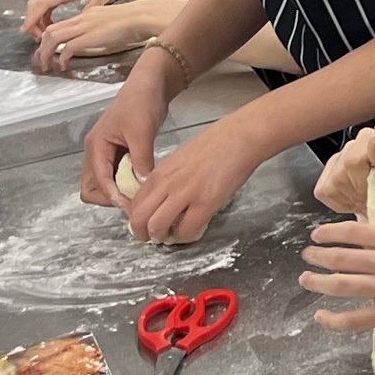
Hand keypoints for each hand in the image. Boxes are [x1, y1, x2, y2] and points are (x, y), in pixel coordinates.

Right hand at [25, 0, 136, 38]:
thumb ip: (90, 9)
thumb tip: (76, 24)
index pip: (42, 3)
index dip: (31, 17)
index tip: (24, 31)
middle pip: (37, 2)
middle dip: (32, 20)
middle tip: (38, 39)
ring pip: (42, 2)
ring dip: (38, 18)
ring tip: (44, 35)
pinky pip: (50, 1)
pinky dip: (45, 13)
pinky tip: (52, 25)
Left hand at [31, 0, 181, 74]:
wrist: (142, 16)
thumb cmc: (133, 21)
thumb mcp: (110, 22)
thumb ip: (99, 28)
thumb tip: (94, 38)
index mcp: (86, 15)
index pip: (60, 25)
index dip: (48, 39)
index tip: (47, 51)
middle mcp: (81, 19)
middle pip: (51, 31)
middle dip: (42, 47)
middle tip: (40, 60)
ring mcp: (84, 27)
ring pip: (54, 38)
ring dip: (47, 53)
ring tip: (47, 65)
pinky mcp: (89, 37)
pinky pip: (67, 48)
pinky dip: (62, 57)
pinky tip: (64, 66)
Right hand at [77, 71, 171, 207]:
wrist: (151, 84)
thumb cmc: (142, 103)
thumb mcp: (142, 131)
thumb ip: (141, 159)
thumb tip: (143, 185)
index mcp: (96, 146)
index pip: (98, 181)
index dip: (113, 196)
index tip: (131, 205)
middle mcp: (96, 152)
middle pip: (92, 188)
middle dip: (110, 198)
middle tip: (134, 200)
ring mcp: (107, 153)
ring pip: (104, 184)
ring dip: (118, 192)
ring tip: (140, 194)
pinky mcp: (119, 153)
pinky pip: (116, 176)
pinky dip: (126, 183)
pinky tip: (143, 184)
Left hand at [122, 114, 262, 244]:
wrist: (239, 137)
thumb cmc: (215, 143)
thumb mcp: (180, 158)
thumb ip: (168, 178)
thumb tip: (164, 199)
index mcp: (159, 172)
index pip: (134, 202)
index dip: (136, 218)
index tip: (144, 224)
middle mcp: (166, 183)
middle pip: (139, 217)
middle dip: (141, 233)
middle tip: (151, 237)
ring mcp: (184, 193)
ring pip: (157, 226)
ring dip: (160, 237)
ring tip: (169, 237)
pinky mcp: (205, 202)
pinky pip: (187, 229)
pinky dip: (185, 237)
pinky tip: (191, 232)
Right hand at [312, 127, 374, 218]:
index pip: (353, 160)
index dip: (364, 184)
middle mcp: (358, 141)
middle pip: (341, 172)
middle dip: (359, 193)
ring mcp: (341, 156)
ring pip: (332, 184)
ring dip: (352, 199)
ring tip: (371, 200)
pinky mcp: (329, 175)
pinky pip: (324, 192)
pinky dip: (341, 203)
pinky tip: (358, 201)